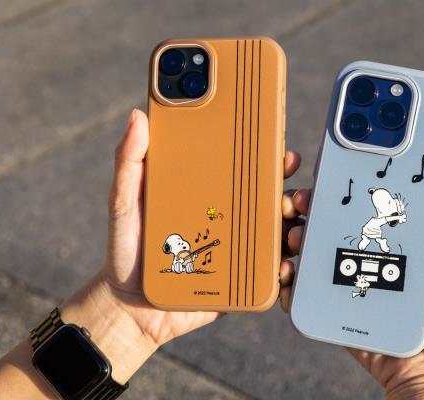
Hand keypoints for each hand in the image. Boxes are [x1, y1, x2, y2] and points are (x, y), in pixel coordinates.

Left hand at [61, 109, 301, 381]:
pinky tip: (283, 267)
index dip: (272, 161)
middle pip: (274, 203)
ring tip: (292, 234)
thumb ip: (129, 163)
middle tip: (295, 199)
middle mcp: (231, 219)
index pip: (248, 172)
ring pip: (281, 236)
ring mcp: (240, 251)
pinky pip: (272, 274)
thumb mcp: (125, 203)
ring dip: (297, 231)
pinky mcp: (242, 283)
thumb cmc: (127, 249)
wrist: (129, 307)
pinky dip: (286, 270)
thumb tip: (138, 117)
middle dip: (295, 197)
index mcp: (211, 195)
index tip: (285, 155)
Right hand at [280, 176, 423, 398]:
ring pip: (317, 250)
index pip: (372, 204)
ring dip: (297, 236)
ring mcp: (354, 280)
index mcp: (404, 240)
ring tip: (294, 236)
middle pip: (337, 222)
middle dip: (313, 207)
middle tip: (301, 201)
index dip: (350, 185)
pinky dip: (291, 278)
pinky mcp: (338, 306)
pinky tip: (287, 273)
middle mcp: (375, 255)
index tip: (333, 171)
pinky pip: (310, 289)